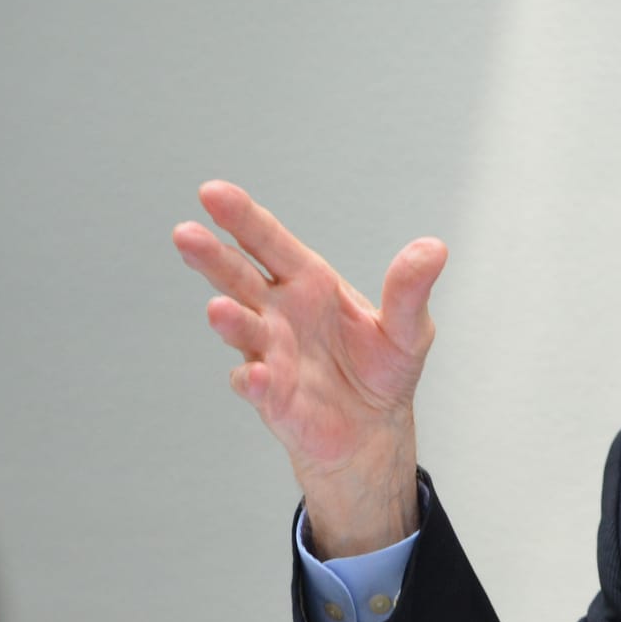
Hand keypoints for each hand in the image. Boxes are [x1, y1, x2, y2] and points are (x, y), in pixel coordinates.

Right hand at [172, 180, 446, 555]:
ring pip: (242, 329)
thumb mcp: (408, 327)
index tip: (212, 193)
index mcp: (309, 283)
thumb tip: (434, 248)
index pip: (269, 243)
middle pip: (238, 277)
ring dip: (230, 320)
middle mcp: (279, 313)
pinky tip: (254, 375)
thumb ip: (411, 289)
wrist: (374, 428)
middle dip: (213, 257)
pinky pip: (257, 385)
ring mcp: (270, 353)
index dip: (242, 218)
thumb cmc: (382, 369)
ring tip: (220, 308)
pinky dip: (253, 380)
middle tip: (187, 235)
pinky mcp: (272, 397)